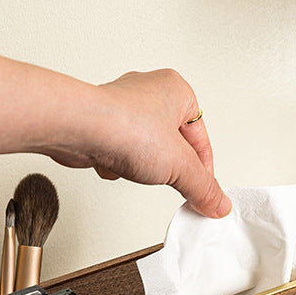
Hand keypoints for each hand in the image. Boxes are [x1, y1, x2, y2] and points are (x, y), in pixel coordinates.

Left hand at [43, 69, 231, 218]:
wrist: (78, 128)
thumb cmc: (125, 126)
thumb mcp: (180, 166)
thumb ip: (203, 187)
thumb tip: (217, 203)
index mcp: (177, 90)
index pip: (201, 139)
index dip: (204, 170)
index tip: (204, 193)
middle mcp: (149, 93)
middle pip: (173, 144)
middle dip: (169, 165)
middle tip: (169, 177)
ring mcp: (123, 108)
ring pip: (145, 150)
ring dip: (141, 165)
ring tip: (136, 165)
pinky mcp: (101, 125)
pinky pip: (119, 152)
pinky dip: (118, 164)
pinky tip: (114, 163)